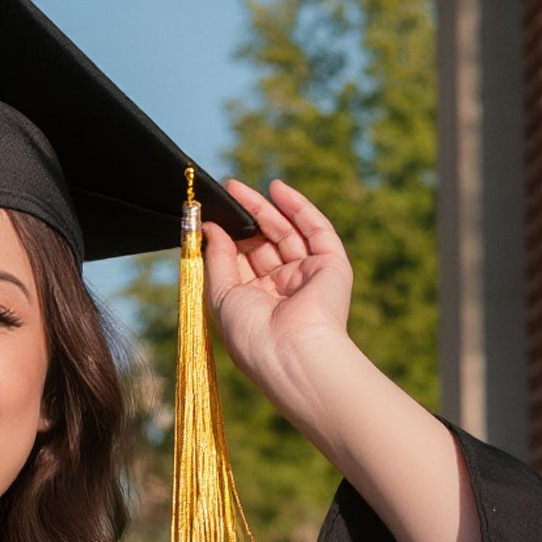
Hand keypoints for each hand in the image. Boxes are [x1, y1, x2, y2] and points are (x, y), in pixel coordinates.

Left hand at [202, 176, 355, 412]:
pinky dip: (297, 207)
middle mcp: (283, 290)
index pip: (242, 263)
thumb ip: (216, 259)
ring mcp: (308, 276)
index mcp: (257, 304)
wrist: (291, 352)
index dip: (228, 238)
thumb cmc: (251, 334)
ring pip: (287, 233)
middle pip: (264, 244)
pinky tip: (277, 188)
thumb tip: (211, 228)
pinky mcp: (331, 265)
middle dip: (246, 218)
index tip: (211, 216)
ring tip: (239, 188)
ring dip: (266, 208)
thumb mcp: (221, 295)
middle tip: (227, 192)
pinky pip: (316, 229)